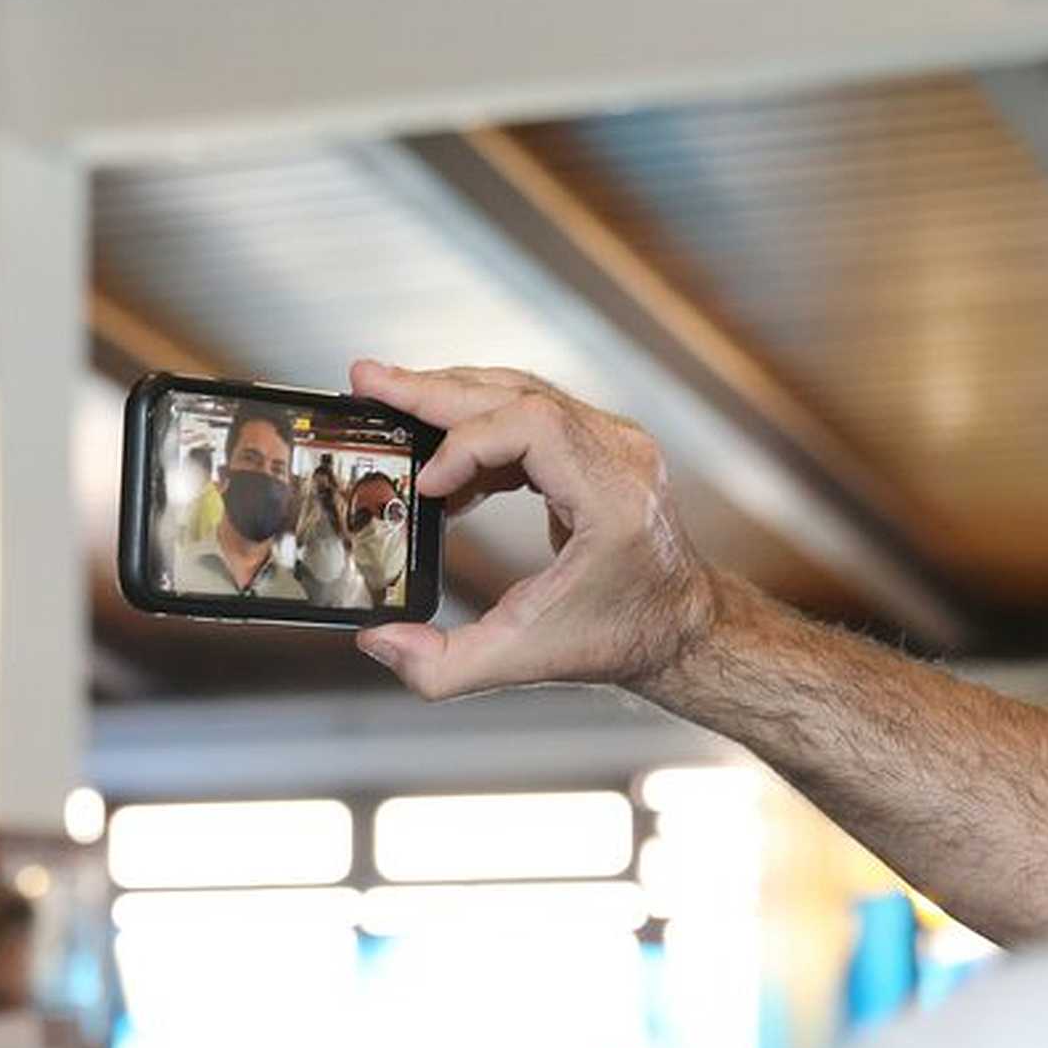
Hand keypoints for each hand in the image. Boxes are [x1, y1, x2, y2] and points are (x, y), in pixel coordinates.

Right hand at [348, 361, 717, 698]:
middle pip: (519, 395)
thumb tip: (376, 640)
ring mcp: (618, 444)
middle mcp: (623, 457)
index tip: (427, 486)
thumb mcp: (525, 661)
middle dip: (434, 391)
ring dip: (451, 398)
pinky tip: (441, 466)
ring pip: (523, 393)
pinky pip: (533, 414)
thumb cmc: (619, 638)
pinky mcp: (604, 446)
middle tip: (367, 381)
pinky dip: (479, 430)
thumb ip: (443, 666)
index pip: (535, 427)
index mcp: (614, 500)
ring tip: (387, 400)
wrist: (680, 626)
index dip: (469, 443)